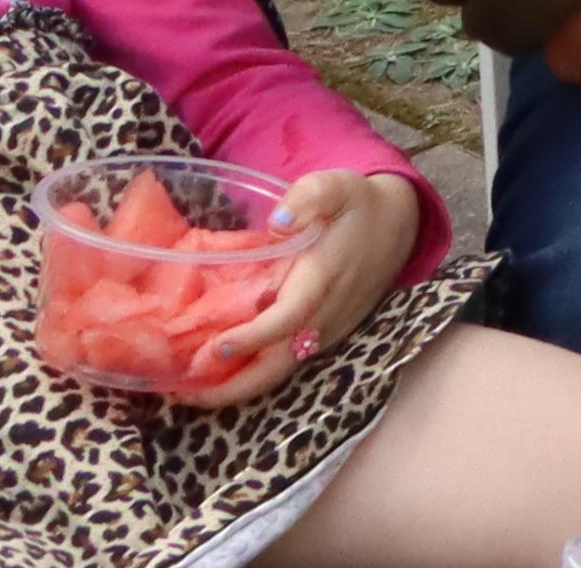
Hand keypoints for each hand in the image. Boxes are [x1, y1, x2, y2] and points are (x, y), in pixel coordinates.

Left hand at [169, 166, 418, 409]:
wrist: (398, 226)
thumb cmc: (357, 205)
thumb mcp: (337, 186)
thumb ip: (310, 195)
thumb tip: (280, 217)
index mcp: (321, 281)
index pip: (286, 320)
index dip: (252, 338)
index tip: (215, 346)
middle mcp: (322, 317)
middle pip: (276, 367)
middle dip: (231, 388)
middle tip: (181, 393)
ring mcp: (323, 332)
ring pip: (278, 373)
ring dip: (234, 388)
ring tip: (186, 392)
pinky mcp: (320, 338)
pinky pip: (283, 364)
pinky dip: (250, 376)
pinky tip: (217, 374)